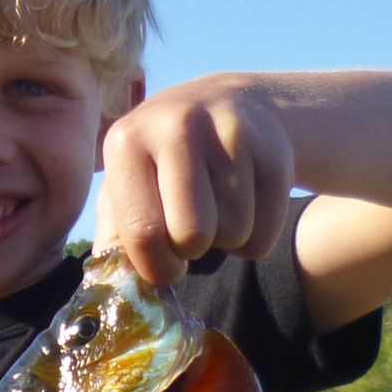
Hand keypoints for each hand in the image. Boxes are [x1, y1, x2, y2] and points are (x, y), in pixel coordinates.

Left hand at [94, 75, 294, 286]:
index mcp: (128, 141)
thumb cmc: (167, 161)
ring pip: (234, 234)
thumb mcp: (128, 184)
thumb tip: (122, 287)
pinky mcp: (274, 149)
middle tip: (191, 231)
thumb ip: (116, 234)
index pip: (143, 232)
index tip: (165, 265)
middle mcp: (178, 127)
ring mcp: (230, 133)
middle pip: (192, 236)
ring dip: (227, 240)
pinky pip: (266, 231)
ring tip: (217, 208)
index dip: (156, 266)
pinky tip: (245, 204)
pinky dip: (257, 236)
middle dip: (192, 250)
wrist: (231, 105)